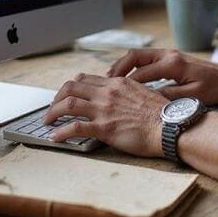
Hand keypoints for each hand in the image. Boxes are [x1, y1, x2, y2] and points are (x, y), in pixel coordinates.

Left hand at [42, 74, 167, 156]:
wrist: (170, 126)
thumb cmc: (162, 114)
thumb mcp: (143, 94)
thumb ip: (127, 93)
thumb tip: (120, 99)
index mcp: (118, 83)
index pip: (86, 78)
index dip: (72, 86)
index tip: (67, 95)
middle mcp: (108, 93)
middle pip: (72, 86)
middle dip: (57, 97)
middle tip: (53, 107)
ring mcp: (104, 109)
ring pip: (68, 103)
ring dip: (53, 112)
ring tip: (48, 121)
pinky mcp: (104, 128)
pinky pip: (75, 127)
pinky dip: (61, 132)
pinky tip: (54, 137)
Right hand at [107, 48, 217, 104]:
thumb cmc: (214, 87)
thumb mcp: (192, 96)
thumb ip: (169, 97)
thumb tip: (147, 101)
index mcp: (172, 64)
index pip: (141, 73)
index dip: (126, 84)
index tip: (113, 94)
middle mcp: (168, 54)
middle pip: (135, 56)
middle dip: (118, 68)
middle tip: (105, 82)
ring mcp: (169, 53)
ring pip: (138, 55)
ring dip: (124, 66)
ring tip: (111, 79)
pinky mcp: (170, 57)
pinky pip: (146, 58)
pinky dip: (133, 66)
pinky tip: (128, 78)